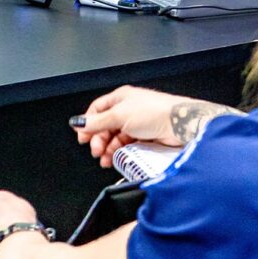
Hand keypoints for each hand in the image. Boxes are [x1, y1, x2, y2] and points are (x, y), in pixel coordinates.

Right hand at [72, 85, 190, 167]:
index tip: (83, 138)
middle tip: (96, 151)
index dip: (88, 123)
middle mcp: (128, 109)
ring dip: (108, 149)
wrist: (179, 125)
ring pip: (115, 138)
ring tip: (105, 160)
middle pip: (105, 126)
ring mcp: (137, 124)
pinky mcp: (145, 137)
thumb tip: (77, 122)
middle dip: (98, 139)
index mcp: (120, 98)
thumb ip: (97, 122)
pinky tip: (116, 159)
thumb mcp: (119, 116)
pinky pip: (127, 146)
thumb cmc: (154, 112)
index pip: (97, 110)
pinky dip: (119, 153)